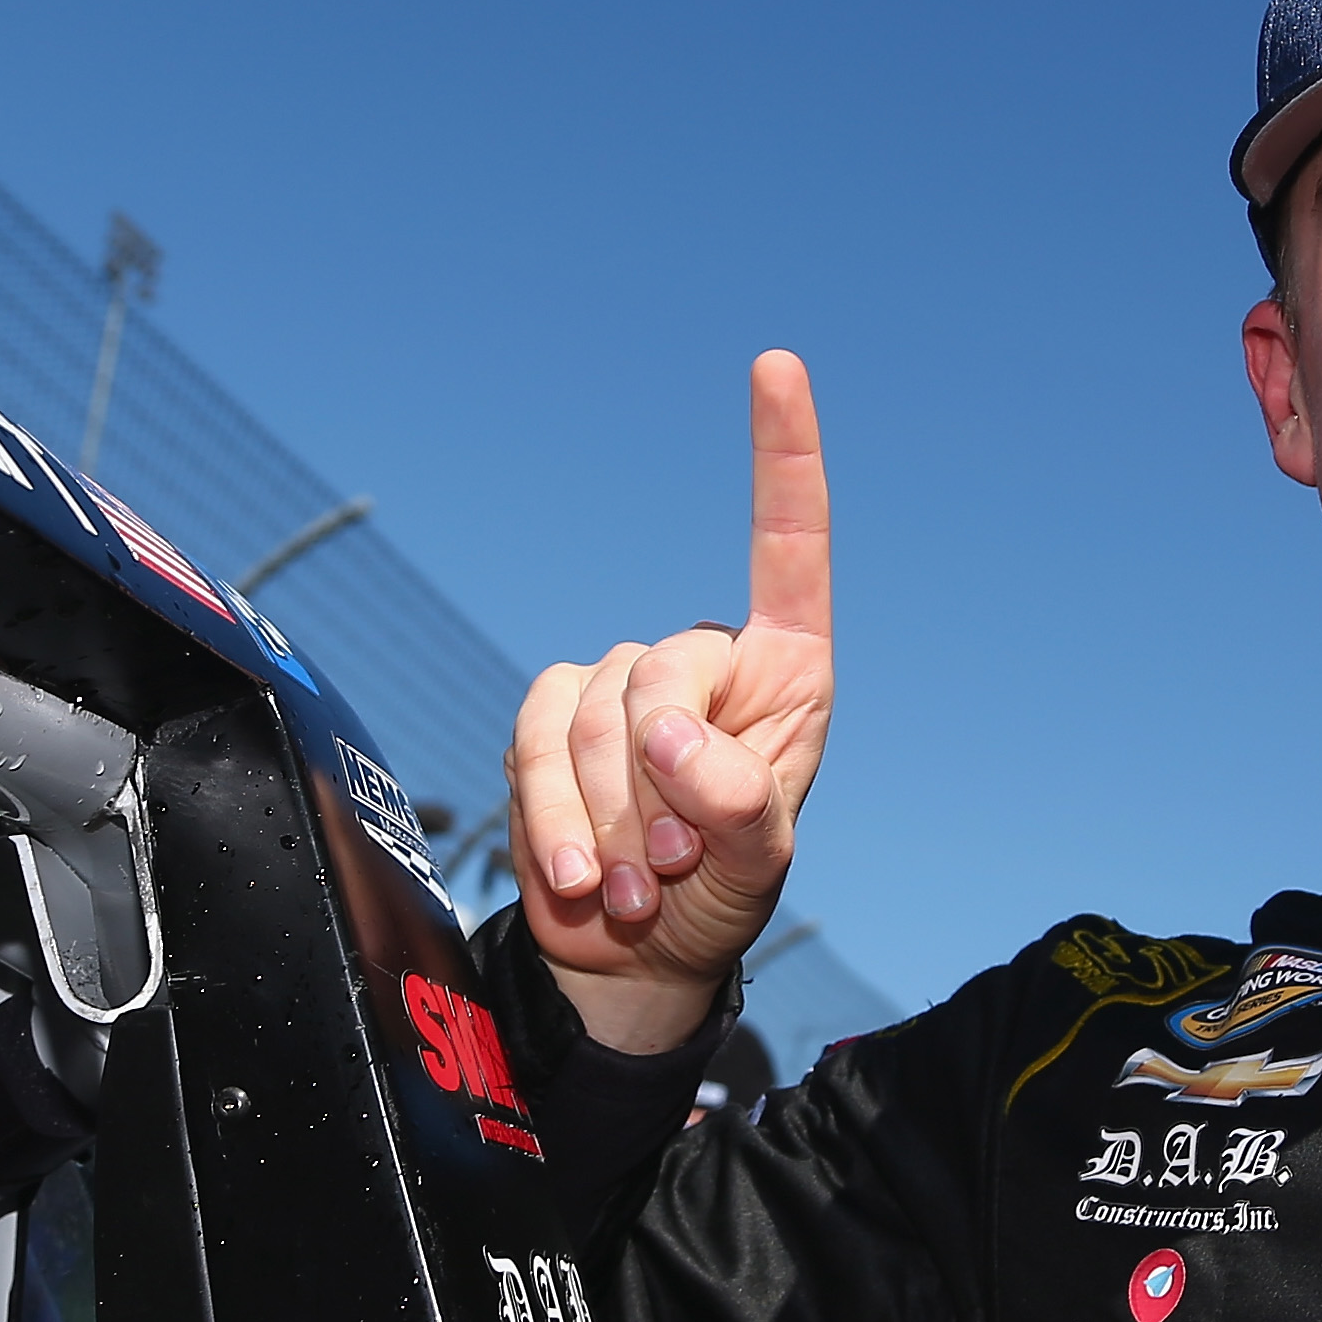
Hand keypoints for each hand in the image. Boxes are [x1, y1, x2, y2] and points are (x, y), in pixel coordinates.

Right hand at [506, 351, 831, 1051]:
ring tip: (642, 887)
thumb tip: (667, 734)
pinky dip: (556, 823)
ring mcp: (618, 689)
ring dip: (612, 822)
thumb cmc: (722, 896)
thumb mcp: (760, 864)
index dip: (781, 456)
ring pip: (590, 716)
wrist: (634, 955)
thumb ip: (739, 800)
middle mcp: (701, 663)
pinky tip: (585, 883)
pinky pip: (534, 744)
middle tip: (681, 862)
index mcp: (782, 671)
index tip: (776, 365)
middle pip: (662, 671)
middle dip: (664, 783)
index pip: (787, 546)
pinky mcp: (549, 723)